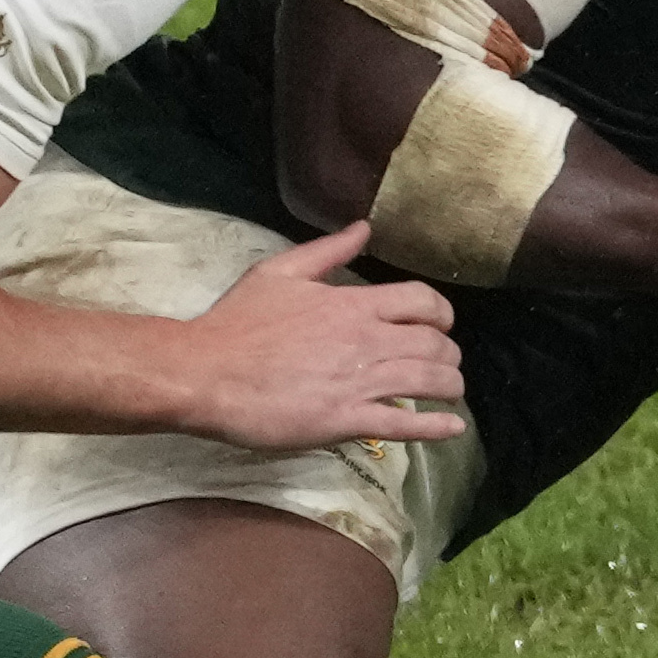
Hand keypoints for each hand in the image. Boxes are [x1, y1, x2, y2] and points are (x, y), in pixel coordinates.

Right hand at [187, 222, 466, 448]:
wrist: (204, 372)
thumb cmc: (236, 323)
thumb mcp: (279, 272)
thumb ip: (327, 252)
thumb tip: (364, 228)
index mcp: (351, 304)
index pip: (422, 301)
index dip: (441, 313)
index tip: (439, 325)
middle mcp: (365, 341)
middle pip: (434, 344)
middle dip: (448, 354)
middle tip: (445, 364)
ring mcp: (357, 383)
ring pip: (427, 382)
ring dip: (449, 387)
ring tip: (452, 393)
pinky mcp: (345, 421)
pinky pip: (404, 425)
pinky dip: (435, 427)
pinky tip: (452, 428)